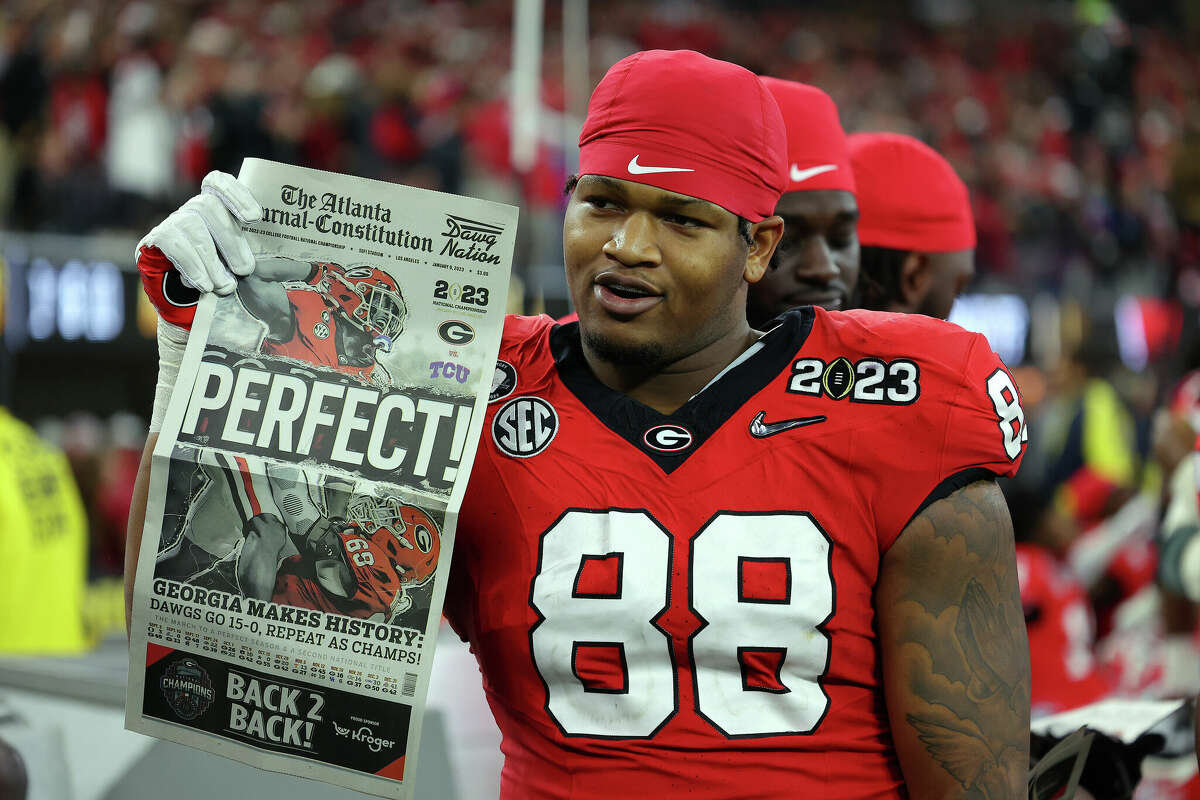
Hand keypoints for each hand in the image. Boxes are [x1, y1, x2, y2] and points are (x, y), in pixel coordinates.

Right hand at [136, 171, 262, 328]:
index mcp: (217, 210)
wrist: (188, 307)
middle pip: (209, 206)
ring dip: (212, 260)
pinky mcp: (156, 240)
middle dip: (231, 239)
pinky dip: (192, 266)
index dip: (235, 193)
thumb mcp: (245, 267)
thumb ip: (266, 260)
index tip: (254, 218)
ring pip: (192, 226)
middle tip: (245, 270)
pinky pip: (174, 245)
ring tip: (226, 286)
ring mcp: (173, 223)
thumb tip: (304, 268)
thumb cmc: (224, 280)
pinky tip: (204, 284)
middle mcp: (193, 210)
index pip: (218, 183)